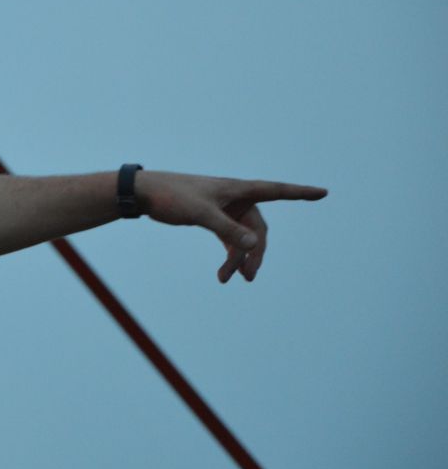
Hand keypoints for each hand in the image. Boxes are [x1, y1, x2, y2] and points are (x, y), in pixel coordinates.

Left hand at [134, 170, 327, 283]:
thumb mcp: (201, 214)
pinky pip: (229, 238)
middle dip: (254, 252)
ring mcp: (225, 208)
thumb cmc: (172, 197)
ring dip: (239, 258)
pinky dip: (229, 254)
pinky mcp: (212, 218)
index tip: (323, 193)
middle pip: (258, 228)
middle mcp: (235, 198)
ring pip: (243, 237)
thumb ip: (228, 230)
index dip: (300, 193)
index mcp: (238, 189)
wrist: (144, 193)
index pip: (277, 190)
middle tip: (248, 276)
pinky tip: (226, 272)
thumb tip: (255, 245)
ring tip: (229, 279)